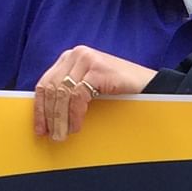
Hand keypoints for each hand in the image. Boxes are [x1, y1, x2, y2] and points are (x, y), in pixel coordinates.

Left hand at [31, 45, 153, 141]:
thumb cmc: (121, 89)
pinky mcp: (97, 69)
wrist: (151, 85)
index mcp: (70, 58)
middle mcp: (75, 55)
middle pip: (51, 89)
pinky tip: (77, 126)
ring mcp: (86, 59)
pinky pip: (78, 96)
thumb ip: (71, 91)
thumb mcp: (90, 87)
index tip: (40, 128)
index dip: (39, 108)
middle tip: (52, 135)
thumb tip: (48, 114)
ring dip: (61, 119)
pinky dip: (75, 114)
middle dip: (49, 116)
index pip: (44, 83)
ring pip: (62, 93)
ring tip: (63, 135)